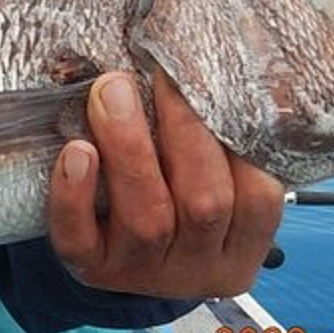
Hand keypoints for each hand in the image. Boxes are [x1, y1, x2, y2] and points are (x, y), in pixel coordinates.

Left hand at [47, 69, 283, 298]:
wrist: (114, 254)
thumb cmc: (171, 196)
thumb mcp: (209, 180)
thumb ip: (216, 140)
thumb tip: (207, 60)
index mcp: (241, 244)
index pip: (259, 197)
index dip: (235, 136)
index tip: (205, 75)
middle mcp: (199, 265)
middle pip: (205, 204)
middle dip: (182, 130)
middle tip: (159, 72)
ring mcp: (144, 273)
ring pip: (147, 220)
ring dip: (129, 148)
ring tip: (110, 93)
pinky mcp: (92, 270)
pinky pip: (81, 241)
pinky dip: (75, 195)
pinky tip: (74, 152)